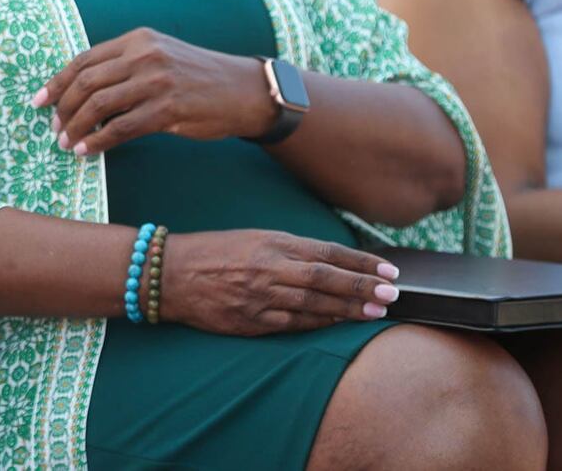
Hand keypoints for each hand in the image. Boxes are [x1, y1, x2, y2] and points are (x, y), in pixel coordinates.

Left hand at [33, 28, 275, 155]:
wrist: (243, 90)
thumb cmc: (196, 77)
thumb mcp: (159, 57)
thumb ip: (124, 66)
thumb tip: (80, 92)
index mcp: (137, 40)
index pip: (83, 59)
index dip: (56, 82)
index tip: (38, 101)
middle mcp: (144, 55)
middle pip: (86, 82)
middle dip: (63, 108)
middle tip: (54, 128)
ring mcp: (156, 81)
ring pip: (98, 106)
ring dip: (75, 128)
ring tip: (66, 143)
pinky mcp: (168, 109)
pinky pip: (121, 128)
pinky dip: (98, 142)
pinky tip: (87, 151)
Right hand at [158, 230, 400, 334]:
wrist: (169, 274)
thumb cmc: (214, 252)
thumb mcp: (254, 238)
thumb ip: (290, 249)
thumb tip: (332, 261)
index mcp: (272, 243)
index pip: (326, 251)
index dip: (360, 260)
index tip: (388, 269)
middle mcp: (269, 268)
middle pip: (326, 278)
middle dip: (362, 286)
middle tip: (392, 293)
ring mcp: (260, 296)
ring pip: (314, 303)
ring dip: (348, 309)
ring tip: (375, 311)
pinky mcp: (250, 320)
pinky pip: (292, 323)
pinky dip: (318, 323)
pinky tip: (337, 323)